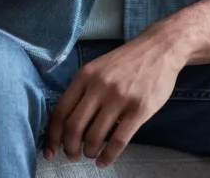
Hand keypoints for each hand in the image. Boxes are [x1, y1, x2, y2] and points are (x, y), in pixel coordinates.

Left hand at [44, 32, 183, 167]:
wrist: (160, 48)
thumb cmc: (127, 61)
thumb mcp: (98, 68)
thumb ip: (83, 91)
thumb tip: (66, 123)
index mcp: (85, 76)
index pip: (60, 112)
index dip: (52, 136)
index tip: (50, 151)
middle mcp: (99, 87)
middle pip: (74, 127)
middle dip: (69, 148)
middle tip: (72, 156)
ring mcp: (120, 98)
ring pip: (95, 136)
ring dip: (89, 152)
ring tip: (91, 155)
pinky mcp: (139, 109)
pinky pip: (119, 140)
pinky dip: (108, 156)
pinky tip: (104, 162)